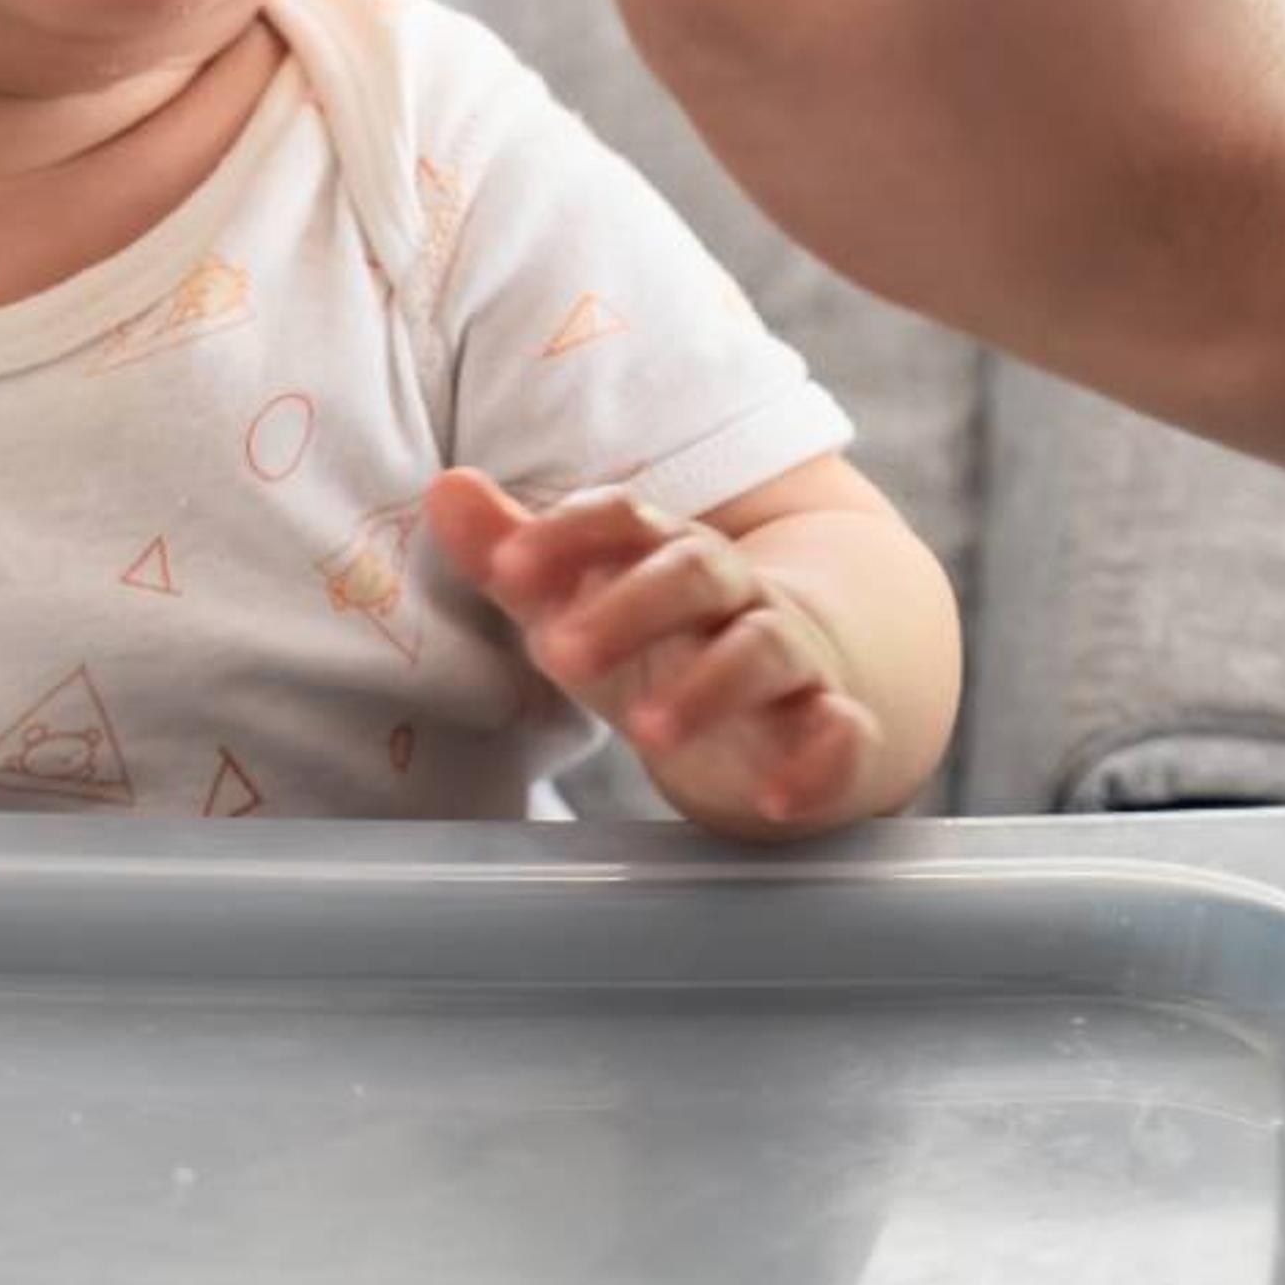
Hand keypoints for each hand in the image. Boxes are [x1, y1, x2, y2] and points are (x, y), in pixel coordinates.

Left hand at [425, 471, 887, 836]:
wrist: (803, 682)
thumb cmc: (666, 642)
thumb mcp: (585, 603)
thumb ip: (515, 555)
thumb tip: (444, 487)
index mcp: (667, 553)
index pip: (626, 517)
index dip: (569, 535)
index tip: (508, 569)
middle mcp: (735, 594)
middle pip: (695, 574)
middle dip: (629, 609)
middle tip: (558, 653)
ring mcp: (791, 658)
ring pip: (763, 650)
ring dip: (710, 686)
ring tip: (647, 732)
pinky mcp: (833, 726)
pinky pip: (840, 735)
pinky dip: (816, 763)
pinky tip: (775, 798)